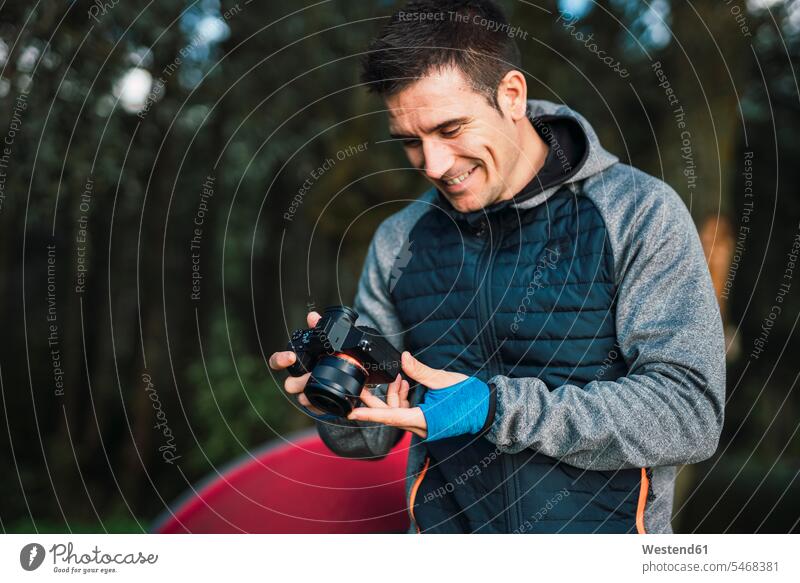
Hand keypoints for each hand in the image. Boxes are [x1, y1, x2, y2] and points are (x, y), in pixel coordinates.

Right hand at [268, 311, 328, 415]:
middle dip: (298, 382)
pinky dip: (320, 406)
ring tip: (321, 389)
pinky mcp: (317, 405)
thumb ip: (318, 328)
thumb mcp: (327, 341)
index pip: (277, 362)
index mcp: (296, 363)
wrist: (346, 371)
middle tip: (312, 376)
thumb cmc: (330, 356)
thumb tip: (312, 316)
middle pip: (289, 384)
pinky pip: (315, 409)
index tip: (291, 356)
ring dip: (308, 395)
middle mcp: (297, 379)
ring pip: (301, 398)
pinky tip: (326, 403)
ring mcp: (306, 393)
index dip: (280, 359)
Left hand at [346, 351, 467, 438]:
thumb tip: (403, 357)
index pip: (391, 416)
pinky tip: (406, 384)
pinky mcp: (423, 421)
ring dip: (393, 394)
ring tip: (400, 378)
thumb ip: (419, 371)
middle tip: (357, 387)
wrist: (485, 410)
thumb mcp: (443, 380)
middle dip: (372, 400)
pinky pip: (405, 411)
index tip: (353, 412)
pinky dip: (402, 397)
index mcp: (423, 418)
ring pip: (396, 411)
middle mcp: (419, 426)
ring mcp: (421, 425)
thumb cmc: (468, 398)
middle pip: (388, 414)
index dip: (370, 413)